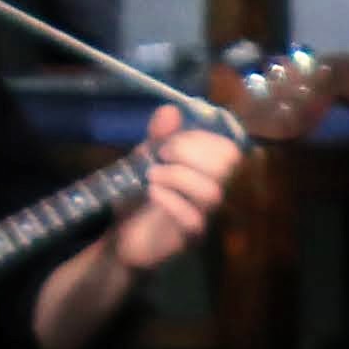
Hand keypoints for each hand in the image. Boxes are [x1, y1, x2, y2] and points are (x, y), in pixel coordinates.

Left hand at [102, 124, 241, 274]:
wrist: (120, 237)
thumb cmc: (139, 196)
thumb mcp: (145, 159)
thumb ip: (159, 136)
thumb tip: (171, 110)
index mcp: (206, 172)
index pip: (229, 151)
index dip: (201, 138)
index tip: (170, 140)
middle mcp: (211, 192)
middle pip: (227, 166)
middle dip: (191, 152)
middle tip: (162, 155)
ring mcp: (203, 217)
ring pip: (212, 192)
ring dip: (177, 175)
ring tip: (152, 175)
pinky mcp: (188, 238)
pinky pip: (193, 220)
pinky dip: (170, 200)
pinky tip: (152, 193)